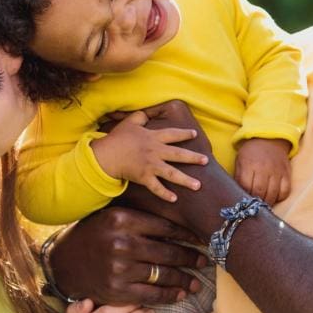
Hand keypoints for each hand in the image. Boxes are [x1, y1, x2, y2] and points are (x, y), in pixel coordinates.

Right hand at [49, 207, 205, 304]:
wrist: (65, 262)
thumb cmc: (94, 234)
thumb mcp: (112, 216)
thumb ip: (139, 216)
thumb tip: (178, 217)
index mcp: (122, 219)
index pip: (163, 226)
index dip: (186, 233)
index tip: (200, 238)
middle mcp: (121, 243)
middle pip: (167, 252)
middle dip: (190, 257)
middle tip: (205, 260)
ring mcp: (119, 269)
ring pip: (162, 275)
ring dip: (184, 279)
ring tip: (197, 281)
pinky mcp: (118, 291)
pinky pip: (152, 294)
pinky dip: (169, 295)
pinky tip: (181, 294)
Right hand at [92, 110, 206, 202]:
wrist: (106, 154)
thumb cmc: (117, 138)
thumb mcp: (129, 122)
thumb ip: (140, 117)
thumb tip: (146, 113)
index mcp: (153, 137)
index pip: (172, 134)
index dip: (184, 133)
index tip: (195, 134)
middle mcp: (155, 151)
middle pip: (178, 154)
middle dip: (193, 157)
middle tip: (206, 160)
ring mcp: (151, 165)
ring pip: (172, 173)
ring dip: (186, 180)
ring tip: (198, 186)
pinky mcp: (144, 177)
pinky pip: (156, 187)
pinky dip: (165, 194)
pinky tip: (174, 199)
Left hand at [233, 138, 290, 204]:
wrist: (269, 139)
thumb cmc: (251, 153)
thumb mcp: (240, 161)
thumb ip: (238, 177)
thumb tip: (237, 194)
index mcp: (249, 164)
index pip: (246, 186)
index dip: (244, 195)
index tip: (243, 200)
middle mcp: (264, 168)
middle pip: (259, 192)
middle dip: (255, 202)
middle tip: (253, 206)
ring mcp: (277, 171)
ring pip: (273, 194)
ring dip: (267, 202)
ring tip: (262, 205)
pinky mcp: (287, 174)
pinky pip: (285, 191)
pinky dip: (280, 197)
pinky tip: (274, 197)